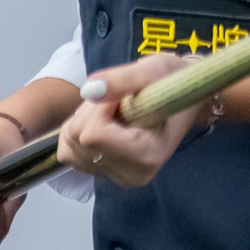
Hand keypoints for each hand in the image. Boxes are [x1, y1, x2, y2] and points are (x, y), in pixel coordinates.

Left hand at [57, 54, 205, 188]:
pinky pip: (68, 152)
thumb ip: (121, 80)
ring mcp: (115, 178)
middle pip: (78, 139)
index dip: (100, 107)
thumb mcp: (152, 71)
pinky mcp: (102, 174)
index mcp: (146, 156)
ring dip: (84, 120)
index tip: (122, 96)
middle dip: (92, 111)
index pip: (93, 135)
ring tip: (114, 112)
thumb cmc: (171, 83)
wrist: (181, 99)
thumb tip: (88, 90)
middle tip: (120, 102)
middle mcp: (130, 175)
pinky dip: (78, 132)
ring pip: (69, 145)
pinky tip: (103, 124)